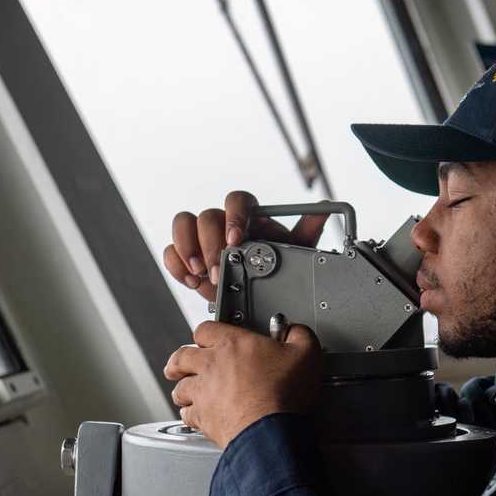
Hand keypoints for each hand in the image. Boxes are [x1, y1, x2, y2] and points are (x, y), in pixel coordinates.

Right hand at [163, 191, 328, 300]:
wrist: (254, 295)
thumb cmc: (273, 267)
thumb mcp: (294, 251)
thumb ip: (308, 230)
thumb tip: (324, 206)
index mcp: (248, 216)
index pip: (237, 200)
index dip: (234, 216)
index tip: (236, 240)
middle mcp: (222, 222)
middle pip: (207, 216)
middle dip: (211, 245)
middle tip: (220, 270)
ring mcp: (200, 237)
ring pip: (183, 223)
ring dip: (188, 248)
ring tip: (201, 273)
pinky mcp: (185, 255)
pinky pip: (170, 250)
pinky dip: (176, 264)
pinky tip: (191, 280)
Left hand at [163, 319, 323, 448]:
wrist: (270, 429)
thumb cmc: (284, 392)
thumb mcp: (306, 353)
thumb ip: (300, 335)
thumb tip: (295, 331)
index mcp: (232, 344)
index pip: (205, 329)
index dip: (205, 333)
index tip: (207, 338)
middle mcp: (211, 365)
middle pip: (181, 357)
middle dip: (178, 361)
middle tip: (177, 364)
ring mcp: (204, 392)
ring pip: (180, 386)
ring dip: (181, 388)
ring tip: (184, 389)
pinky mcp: (202, 416)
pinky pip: (186, 413)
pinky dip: (188, 413)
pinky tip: (193, 414)